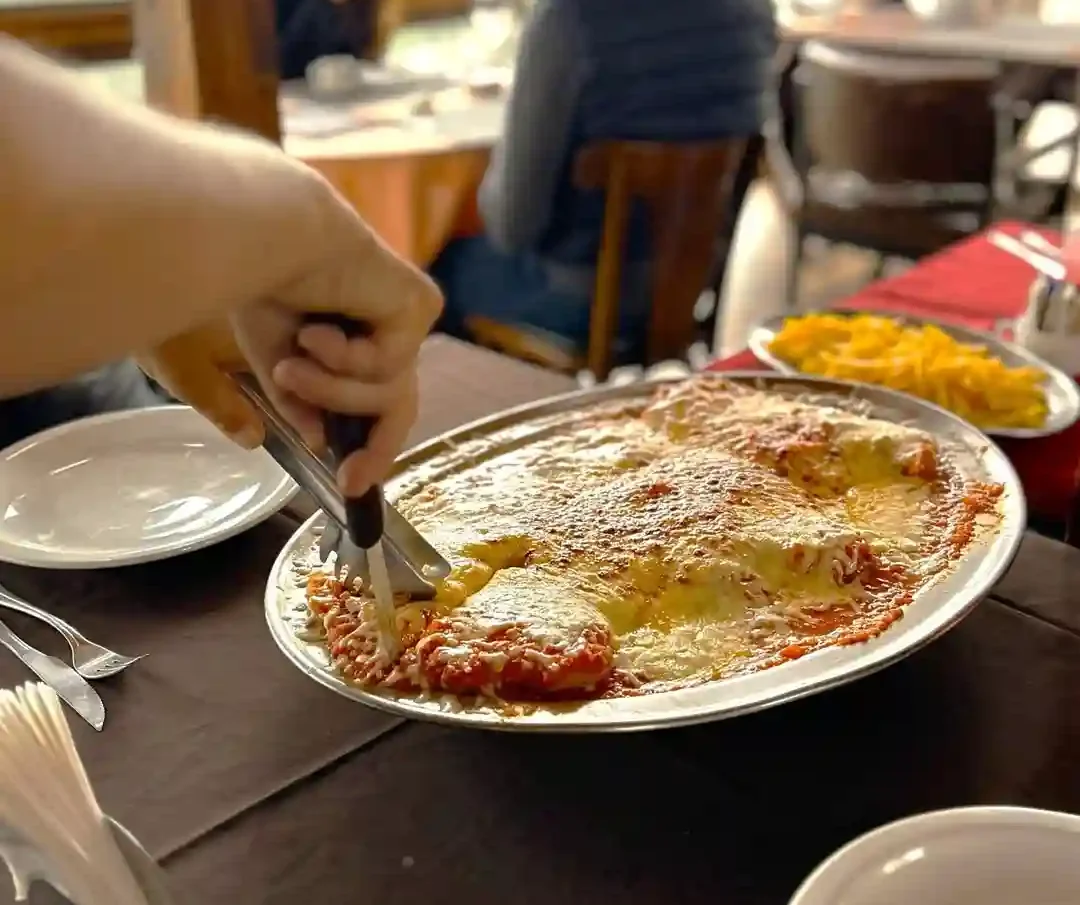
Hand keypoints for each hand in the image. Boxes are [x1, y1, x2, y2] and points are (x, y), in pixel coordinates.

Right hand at [144, 175, 441, 496]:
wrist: (262, 234)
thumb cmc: (251, 280)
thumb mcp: (270, 360)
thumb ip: (297, 402)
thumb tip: (318, 439)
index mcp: (354, 334)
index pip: (376, 400)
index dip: (368, 446)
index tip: (347, 484)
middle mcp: (385, 325)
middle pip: (399, 406)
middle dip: (376, 448)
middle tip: (348, 478)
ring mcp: (405, 315)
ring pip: (386, 394)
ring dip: (331, 392)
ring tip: (290, 366)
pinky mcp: (417, 305)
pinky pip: (387, 368)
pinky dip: (344, 363)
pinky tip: (317, 331)